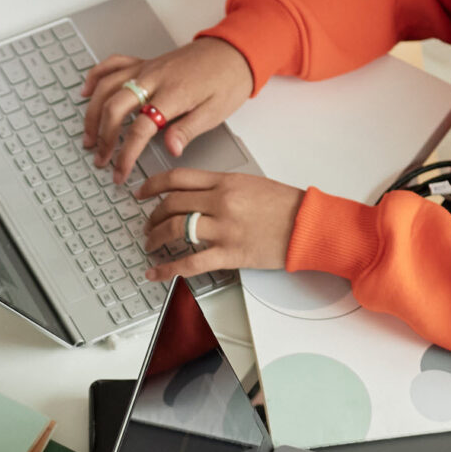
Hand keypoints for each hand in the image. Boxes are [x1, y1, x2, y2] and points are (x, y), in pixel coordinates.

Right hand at [83, 38, 254, 181]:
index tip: (120, 172)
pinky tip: (86, 92)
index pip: (139, 128)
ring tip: (89, 137)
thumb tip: (170, 150)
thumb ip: (187, 130)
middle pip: (114, 107)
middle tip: (101, 159)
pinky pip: (112, 64)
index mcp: (172, 94)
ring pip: (106, 87)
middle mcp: (154, 78)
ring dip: (92, 113)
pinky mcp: (145, 62)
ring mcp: (146, 68)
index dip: (126, 154)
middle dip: (103, 137)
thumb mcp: (215, 112)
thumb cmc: (227, 81)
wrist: (234, 52)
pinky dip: (95, 77)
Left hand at [137, 170, 301, 281]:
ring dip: (156, 238)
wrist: (309, 225)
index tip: (141, 192)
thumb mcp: (251, 184)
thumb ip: (223, 187)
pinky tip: (155, 273)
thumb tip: (198, 195)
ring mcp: (224, 228)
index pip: (177, 178)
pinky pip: (190, 262)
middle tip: (147, 224)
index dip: (152, 185)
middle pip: (171, 204)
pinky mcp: (230, 253)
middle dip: (152, 216)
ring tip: (150, 245)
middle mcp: (220, 201)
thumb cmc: (286, 205)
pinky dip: (168, 269)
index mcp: (225, 181)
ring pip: (175, 229)